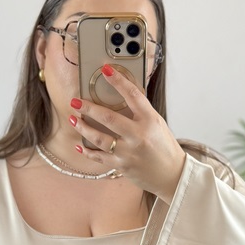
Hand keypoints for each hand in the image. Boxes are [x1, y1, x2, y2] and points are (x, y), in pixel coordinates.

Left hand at [69, 65, 185, 200]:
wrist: (172, 175)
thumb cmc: (165, 148)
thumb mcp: (158, 124)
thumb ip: (140, 112)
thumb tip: (121, 96)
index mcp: (150, 120)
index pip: (132, 95)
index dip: (118, 81)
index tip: (105, 70)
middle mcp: (138, 135)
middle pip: (108, 118)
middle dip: (89, 108)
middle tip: (76, 101)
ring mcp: (128, 152)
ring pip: (99, 138)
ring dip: (83, 127)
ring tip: (73, 119)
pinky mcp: (121, 165)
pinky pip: (99, 157)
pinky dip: (87, 151)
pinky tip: (79, 145)